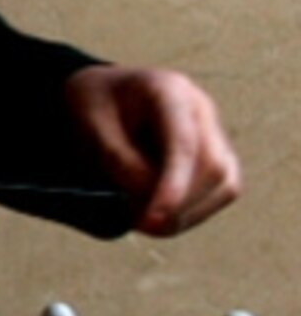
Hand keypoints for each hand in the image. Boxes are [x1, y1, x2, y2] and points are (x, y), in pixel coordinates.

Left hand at [64, 64, 242, 237]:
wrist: (104, 92)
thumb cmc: (95, 103)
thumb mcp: (90, 125)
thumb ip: (118, 160)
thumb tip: (150, 201)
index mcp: (169, 91)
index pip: (184, 144)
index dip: (174, 186)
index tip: (154, 219)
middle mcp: (202, 111)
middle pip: (214, 168)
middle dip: (180, 205)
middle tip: (139, 224)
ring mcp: (214, 133)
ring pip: (225, 185)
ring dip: (187, 213)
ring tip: (143, 219)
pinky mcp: (217, 155)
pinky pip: (219, 192)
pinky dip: (190, 211)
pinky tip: (159, 213)